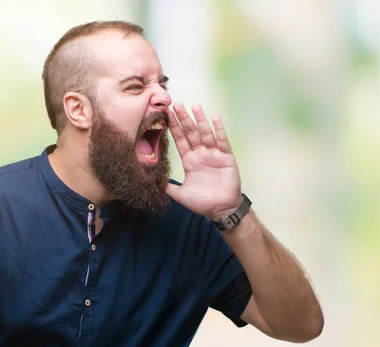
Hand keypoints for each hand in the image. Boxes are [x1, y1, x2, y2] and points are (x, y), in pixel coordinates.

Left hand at [165, 103, 241, 220]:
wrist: (221, 210)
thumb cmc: (203, 202)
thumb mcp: (180, 195)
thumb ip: (168, 187)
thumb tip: (153, 182)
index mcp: (189, 161)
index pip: (180, 140)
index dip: (173, 128)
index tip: (166, 115)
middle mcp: (200, 154)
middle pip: (190, 133)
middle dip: (183, 119)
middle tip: (176, 104)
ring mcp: (213, 154)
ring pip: (205, 133)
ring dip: (200, 120)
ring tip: (194, 106)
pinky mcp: (226, 157)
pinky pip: (222, 140)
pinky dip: (219, 129)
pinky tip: (215, 117)